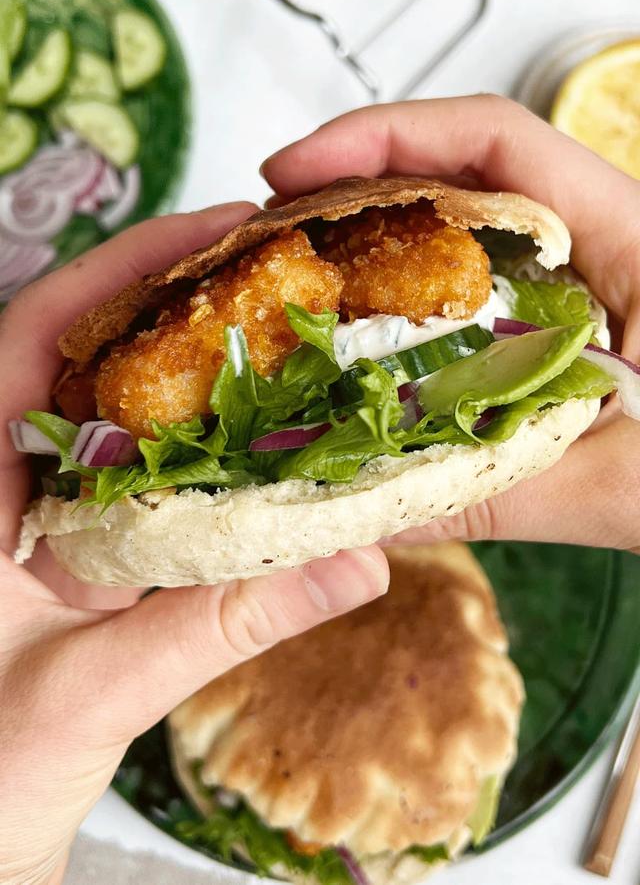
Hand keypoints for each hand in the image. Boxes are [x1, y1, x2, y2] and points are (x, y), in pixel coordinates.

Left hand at [0, 208, 388, 884]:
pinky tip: (260, 443)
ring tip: (287, 334)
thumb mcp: (87, 697)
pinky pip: (138, 477)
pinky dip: (198, 450)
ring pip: (115, 412)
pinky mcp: (70, 552)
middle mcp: (0, 478)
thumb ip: (216, 624)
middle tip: (280, 270)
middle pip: (85, 354)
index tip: (220, 230)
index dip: (126, 269)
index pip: (34, 333)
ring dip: (195, 373)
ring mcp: (36, 515)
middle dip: (178, 304)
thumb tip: (355, 561)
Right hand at [262, 94, 639, 553]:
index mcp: (635, 238)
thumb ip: (508, 492)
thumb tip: (361, 513)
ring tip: (294, 288)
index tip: (292, 169)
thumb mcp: (637, 489)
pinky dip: (416, 316)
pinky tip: (369, 353)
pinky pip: (484, 299)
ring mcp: (591, 282)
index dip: (385, 137)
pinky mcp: (580, 328)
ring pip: (466, 235)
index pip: (497, 141)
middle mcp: (608, 241)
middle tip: (267, 240)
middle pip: (463, 172)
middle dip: (356, 190)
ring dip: (378, 252)